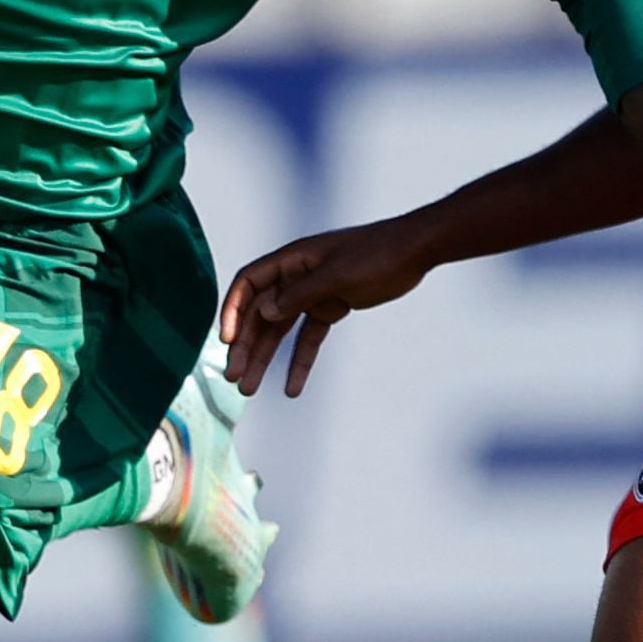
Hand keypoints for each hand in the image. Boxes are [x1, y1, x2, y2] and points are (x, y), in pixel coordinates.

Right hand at [218, 213, 441, 394]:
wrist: (414, 251)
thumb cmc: (376, 254)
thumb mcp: (338, 274)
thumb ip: (300, 293)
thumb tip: (264, 312)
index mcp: (292, 260)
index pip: (249, 284)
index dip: (234, 311)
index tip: (228, 341)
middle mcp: (296, 276)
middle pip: (261, 314)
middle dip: (246, 346)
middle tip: (235, 378)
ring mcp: (312, 293)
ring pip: (280, 330)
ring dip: (265, 359)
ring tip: (250, 390)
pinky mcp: (330, 307)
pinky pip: (308, 338)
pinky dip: (300, 361)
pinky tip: (291, 388)